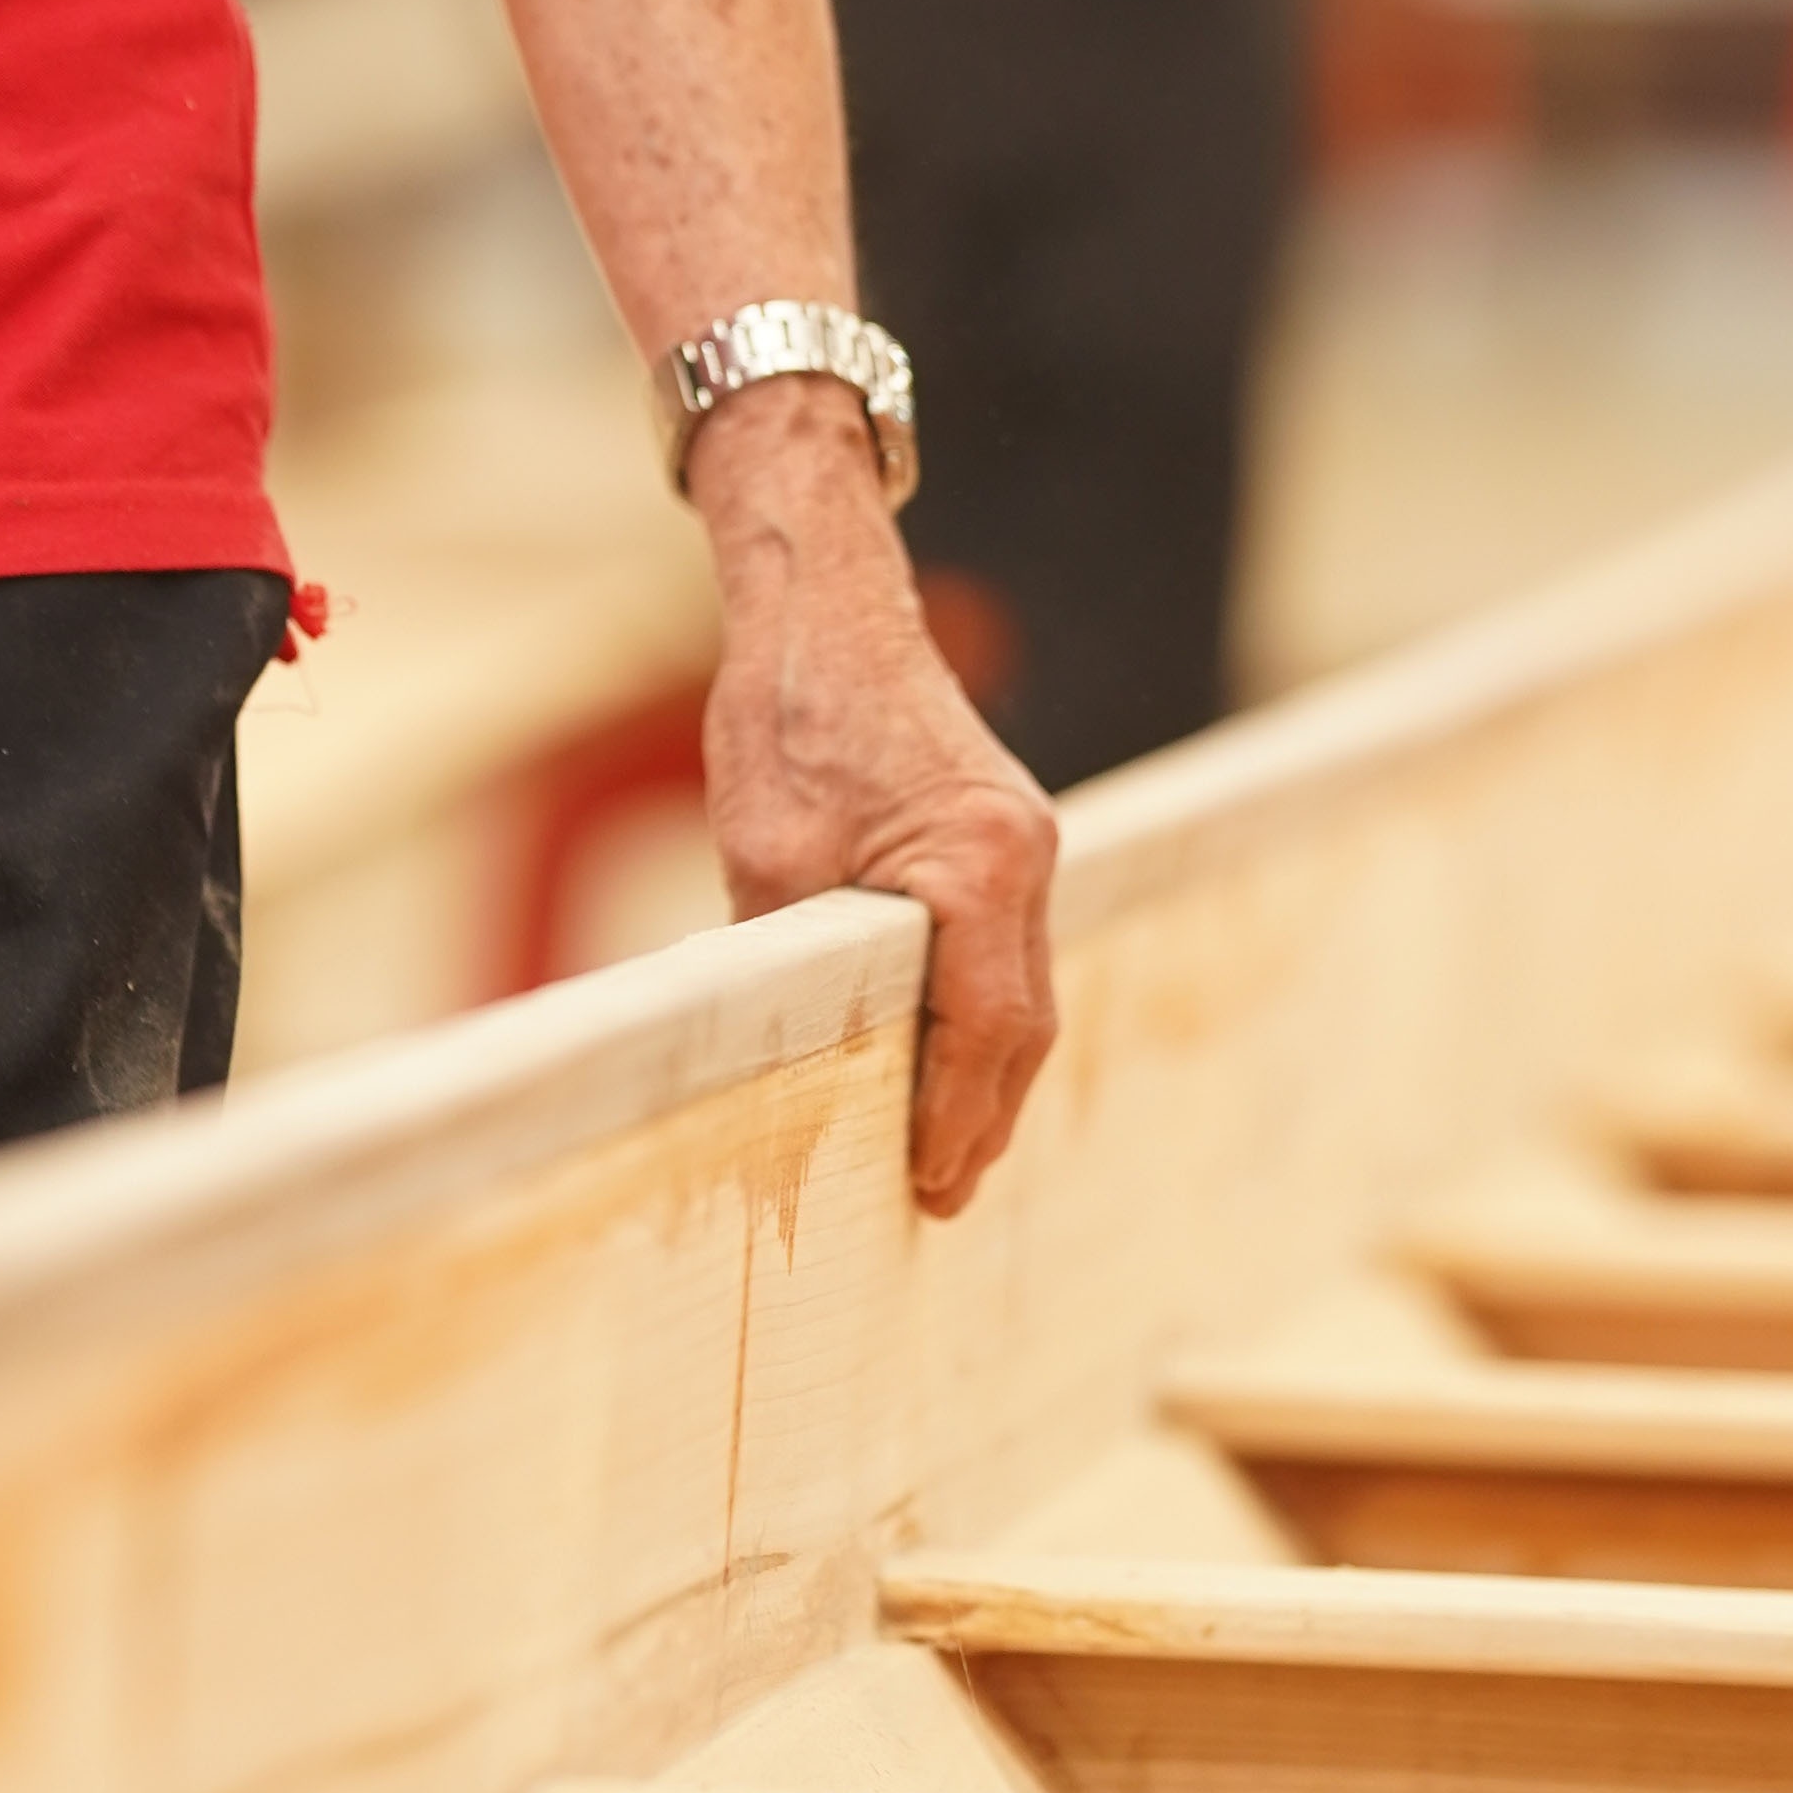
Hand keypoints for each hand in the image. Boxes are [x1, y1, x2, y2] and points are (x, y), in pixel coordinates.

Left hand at [689, 382, 1061, 1217]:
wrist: (820, 597)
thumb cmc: (790, 709)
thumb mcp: (767, 853)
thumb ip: (788, 961)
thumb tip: (772, 1057)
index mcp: (982, 862)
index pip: (985, 1029)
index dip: (956, 1118)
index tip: (928, 1184)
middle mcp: (1025, 853)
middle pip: (1022, 1022)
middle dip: (983, 1116)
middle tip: (941, 1195)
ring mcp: (1022, 838)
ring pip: (1020, 987)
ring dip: (985, 1072)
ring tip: (944, 1152)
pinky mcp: (997, 826)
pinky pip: (1004, 946)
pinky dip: (980, 1012)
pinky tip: (941, 1054)